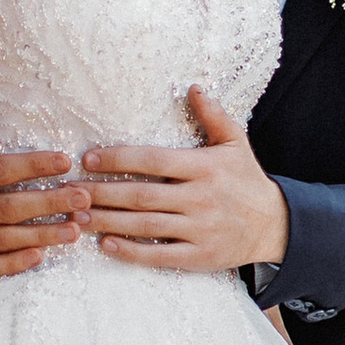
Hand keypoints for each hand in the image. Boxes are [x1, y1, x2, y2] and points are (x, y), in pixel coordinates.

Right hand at [0, 99, 89, 280]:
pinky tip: (40, 257)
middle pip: (10, 206)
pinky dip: (12, 263)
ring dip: (42, 234)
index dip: (34, 165)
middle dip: (49, 202)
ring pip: (4, 238)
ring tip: (75, 230)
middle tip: (84, 198)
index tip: (66, 160)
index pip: (1, 169)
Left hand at [83, 87, 289, 273]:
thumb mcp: (236, 144)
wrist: (275, 225)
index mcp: (204, 168)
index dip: (118, 159)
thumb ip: (213, 116)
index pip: (153, 160)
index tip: (88, 159)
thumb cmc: (247, 181)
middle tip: (69, 191)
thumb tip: (193, 88)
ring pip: (144, 225)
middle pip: (141, 195)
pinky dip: (130, 251)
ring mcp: (199, 229)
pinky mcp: (199, 256)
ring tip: (76, 216)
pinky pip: (159, 255)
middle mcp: (200, 198)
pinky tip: (105, 245)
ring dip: (107, 221)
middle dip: (101, 193)